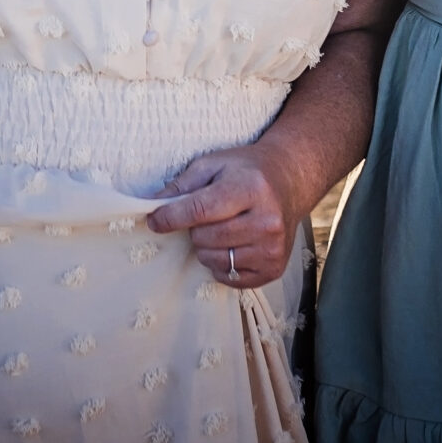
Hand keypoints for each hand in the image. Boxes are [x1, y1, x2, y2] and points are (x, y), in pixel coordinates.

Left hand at [145, 144, 302, 287]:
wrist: (289, 182)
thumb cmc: (246, 170)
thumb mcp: (213, 164)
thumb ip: (182, 184)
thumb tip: (152, 205)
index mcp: (251, 189)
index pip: (201, 210)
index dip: (171, 217)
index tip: (154, 220)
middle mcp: (267, 221)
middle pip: (205, 238)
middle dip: (194, 229)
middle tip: (206, 217)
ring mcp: (272, 248)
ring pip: (214, 260)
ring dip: (206, 247)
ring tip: (219, 229)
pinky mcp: (274, 269)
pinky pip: (230, 278)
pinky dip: (220, 264)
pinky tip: (230, 245)